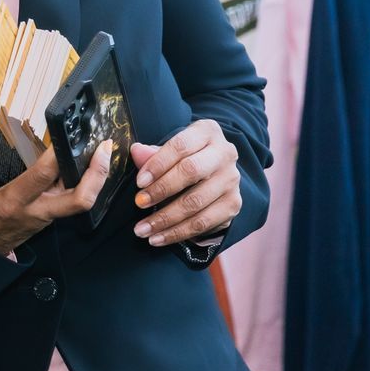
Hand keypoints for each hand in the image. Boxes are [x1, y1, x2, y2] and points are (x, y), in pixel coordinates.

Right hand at [0, 143, 112, 257]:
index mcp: (12, 202)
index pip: (42, 177)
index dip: (57, 156)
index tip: (65, 134)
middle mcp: (36, 212)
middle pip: (80, 199)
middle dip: (97, 174)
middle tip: (105, 148)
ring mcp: (45, 217)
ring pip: (80, 200)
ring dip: (94, 178)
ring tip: (100, 151)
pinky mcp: (47, 218)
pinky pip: (69, 200)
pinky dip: (81, 183)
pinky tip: (83, 166)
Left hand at [130, 121, 240, 246]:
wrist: (212, 172)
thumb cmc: (181, 157)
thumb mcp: (168, 149)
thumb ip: (152, 153)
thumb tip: (136, 152)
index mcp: (206, 132)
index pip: (180, 145)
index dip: (158, 164)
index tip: (138, 182)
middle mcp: (225, 153)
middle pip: (191, 172)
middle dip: (161, 190)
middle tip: (139, 204)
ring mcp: (232, 180)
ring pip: (196, 202)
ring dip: (165, 219)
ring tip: (142, 229)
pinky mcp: (233, 204)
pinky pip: (204, 223)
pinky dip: (178, 233)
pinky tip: (158, 238)